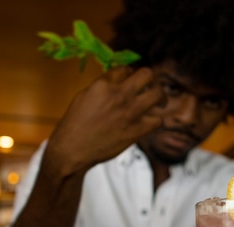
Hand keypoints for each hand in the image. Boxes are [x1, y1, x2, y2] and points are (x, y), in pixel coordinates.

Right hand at [47, 66, 164, 174]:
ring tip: (158, 101)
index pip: (125, 69)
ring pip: (158, 94)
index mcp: (103, 84)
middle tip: (148, 86)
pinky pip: (158, 120)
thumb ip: (102, 86)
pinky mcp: (137, 130)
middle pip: (147, 74)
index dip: (129, 74)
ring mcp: (131, 112)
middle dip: (148, 78)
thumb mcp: (84, 96)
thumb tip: (116, 82)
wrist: (74, 149)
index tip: (129, 80)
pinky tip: (152, 121)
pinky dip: (156, 120)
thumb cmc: (75, 124)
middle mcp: (120, 95)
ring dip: (159, 96)